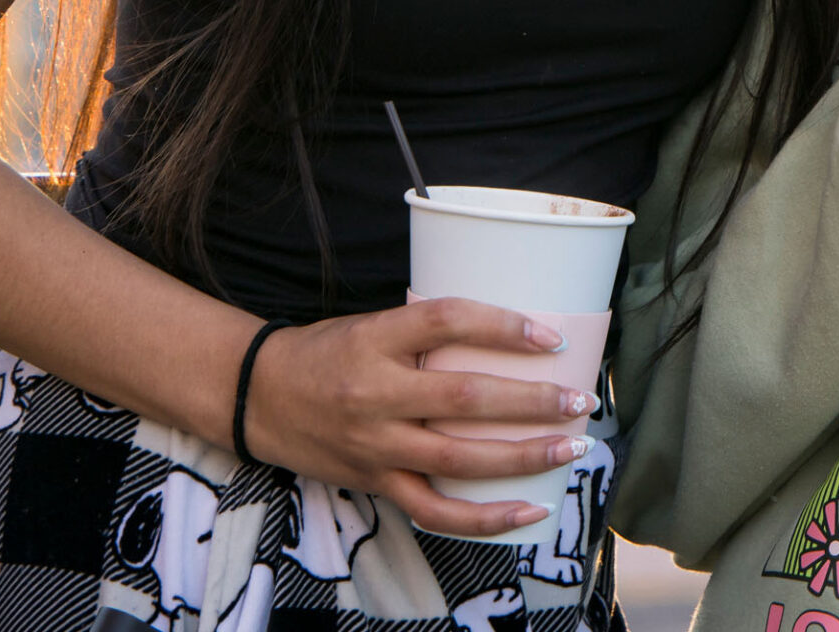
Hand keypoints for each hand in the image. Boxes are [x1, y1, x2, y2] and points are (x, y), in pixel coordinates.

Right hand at [241, 297, 592, 534]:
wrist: (258, 398)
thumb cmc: (325, 352)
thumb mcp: (371, 323)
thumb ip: (426, 330)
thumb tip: (505, 332)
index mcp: (375, 339)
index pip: (446, 321)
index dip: (501, 326)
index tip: (549, 336)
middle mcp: (375, 394)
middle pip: (464, 398)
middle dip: (531, 402)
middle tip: (580, 399)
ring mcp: (376, 445)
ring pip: (459, 459)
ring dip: (523, 457)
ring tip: (571, 448)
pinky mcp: (376, 484)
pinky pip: (436, 511)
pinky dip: (486, 518)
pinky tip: (528, 510)